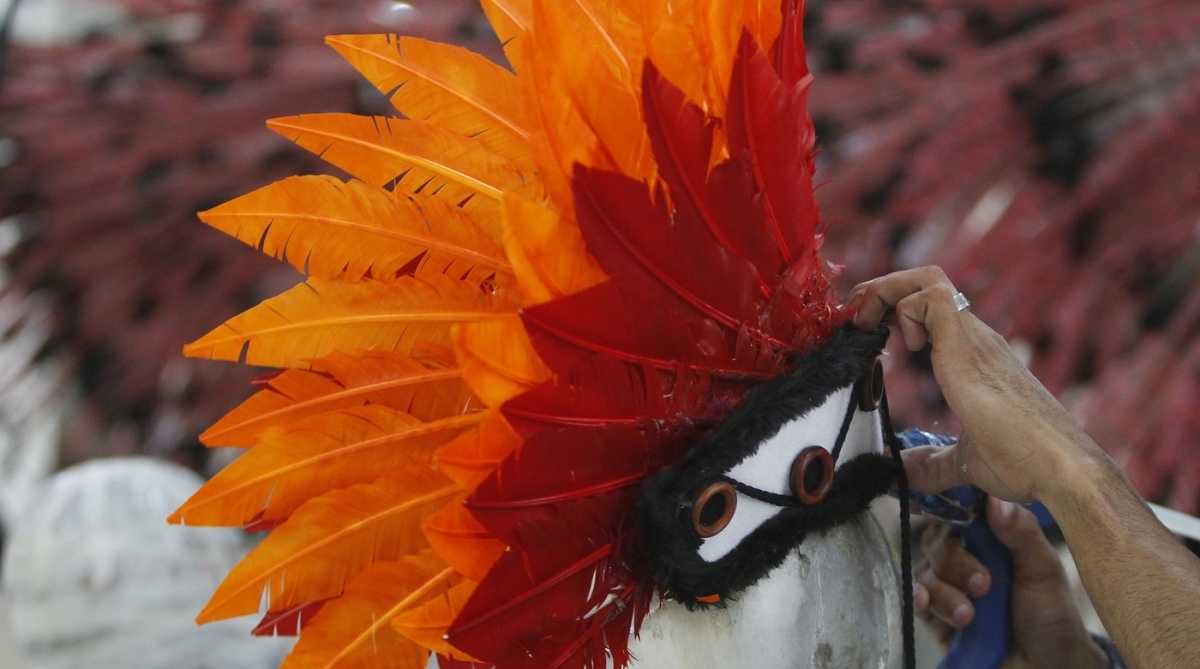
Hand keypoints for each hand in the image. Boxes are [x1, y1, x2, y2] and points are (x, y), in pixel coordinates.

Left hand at [847, 266, 1110, 503]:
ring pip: (928, 278)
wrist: (1062, 468)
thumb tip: (902, 472)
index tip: (865, 332)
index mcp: (973, 356)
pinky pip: (932, 298)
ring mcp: (974, 338)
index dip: (892, 308)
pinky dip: (905, 312)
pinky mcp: (969, 347)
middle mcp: (975, 338)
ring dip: (886, 292)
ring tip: (867, 323)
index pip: (932, 307)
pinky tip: (907, 348)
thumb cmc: (1024, 463)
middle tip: (856, 319)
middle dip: (881, 289)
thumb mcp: (966, 462)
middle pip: (926, 280)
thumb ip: (933, 464)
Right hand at [914, 497, 1106, 668]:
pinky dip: (921, 599)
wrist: (1047, 668)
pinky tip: (927, 602)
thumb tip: (996, 499)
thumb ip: (1022, 534)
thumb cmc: (1051, 616)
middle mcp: (965, 558)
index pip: (959, 512)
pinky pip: (916, 600)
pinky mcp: (936, 615)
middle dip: (955, 562)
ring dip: (946, 592)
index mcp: (990, 538)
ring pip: (926, 572)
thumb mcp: (1044, 571)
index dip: (951, 511)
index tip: (955, 521)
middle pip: (936, 541)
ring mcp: (949, 586)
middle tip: (983, 584)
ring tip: (971, 615)